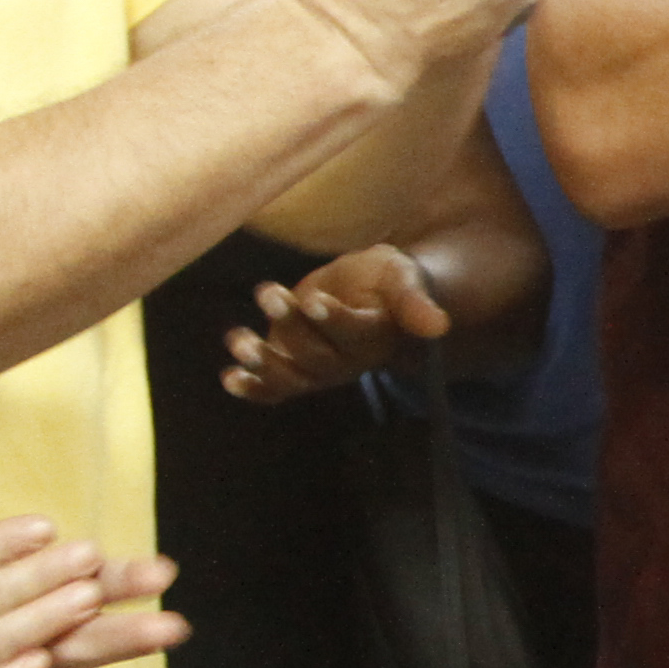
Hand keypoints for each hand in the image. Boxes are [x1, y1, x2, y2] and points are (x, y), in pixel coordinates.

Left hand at [221, 246, 449, 402]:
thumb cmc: (384, 281)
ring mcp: (319, 371)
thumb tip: (439, 326)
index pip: (354, 333)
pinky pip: (275, 390)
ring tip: (238, 339)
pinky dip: (252, 388)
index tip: (314, 300)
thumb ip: (412, 300)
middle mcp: (347, 362)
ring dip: (263, 362)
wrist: (367, 296)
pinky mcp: (295, 371)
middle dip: (290, 326)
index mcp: (374, 337)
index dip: (333, 320)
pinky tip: (229, 379)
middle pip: (318, 355)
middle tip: (269, 290)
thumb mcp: (399, 277)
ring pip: (292, 377)